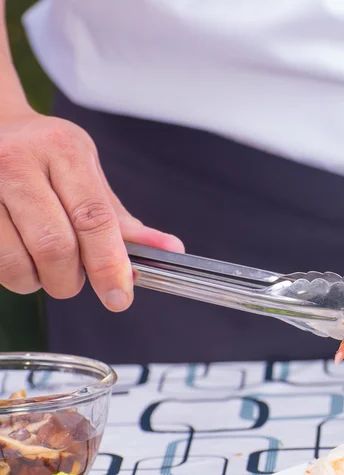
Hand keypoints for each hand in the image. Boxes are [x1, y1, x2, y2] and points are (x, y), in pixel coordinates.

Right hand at [0, 108, 183, 310]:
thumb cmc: (47, 158)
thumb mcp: (88, 176)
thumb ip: (122, 220)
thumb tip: (171, 251)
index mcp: (64, 150)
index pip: (93, 218)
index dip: (109, 264)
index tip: (119, 296)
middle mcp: (19, 160)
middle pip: (55, 246)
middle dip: (71, 280)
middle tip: (73, 281)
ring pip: (15, 261)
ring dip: (36, 281)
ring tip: (42, 268)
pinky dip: (11, 274)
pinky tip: (19, 256)